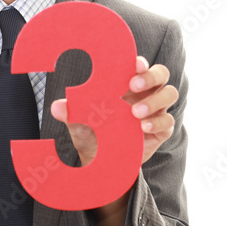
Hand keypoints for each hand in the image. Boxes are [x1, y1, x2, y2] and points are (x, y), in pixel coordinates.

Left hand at [49, 56, 177, 167]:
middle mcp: (145, 93)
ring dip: (154, 100)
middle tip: (133, 85)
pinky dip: (158, 122)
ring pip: (170, 94)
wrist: (103, 163)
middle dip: (150, 76)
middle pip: (161, 74)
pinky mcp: (161, 129)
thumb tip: (56, 107)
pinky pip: (168, 121)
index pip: (139, 65)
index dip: (139, 62)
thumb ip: (72, 114)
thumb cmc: (93, 134)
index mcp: (126, 84)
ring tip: (135, 113)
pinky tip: (142, 127)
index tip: (133, 64)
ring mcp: (155, 110)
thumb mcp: (80, 125)